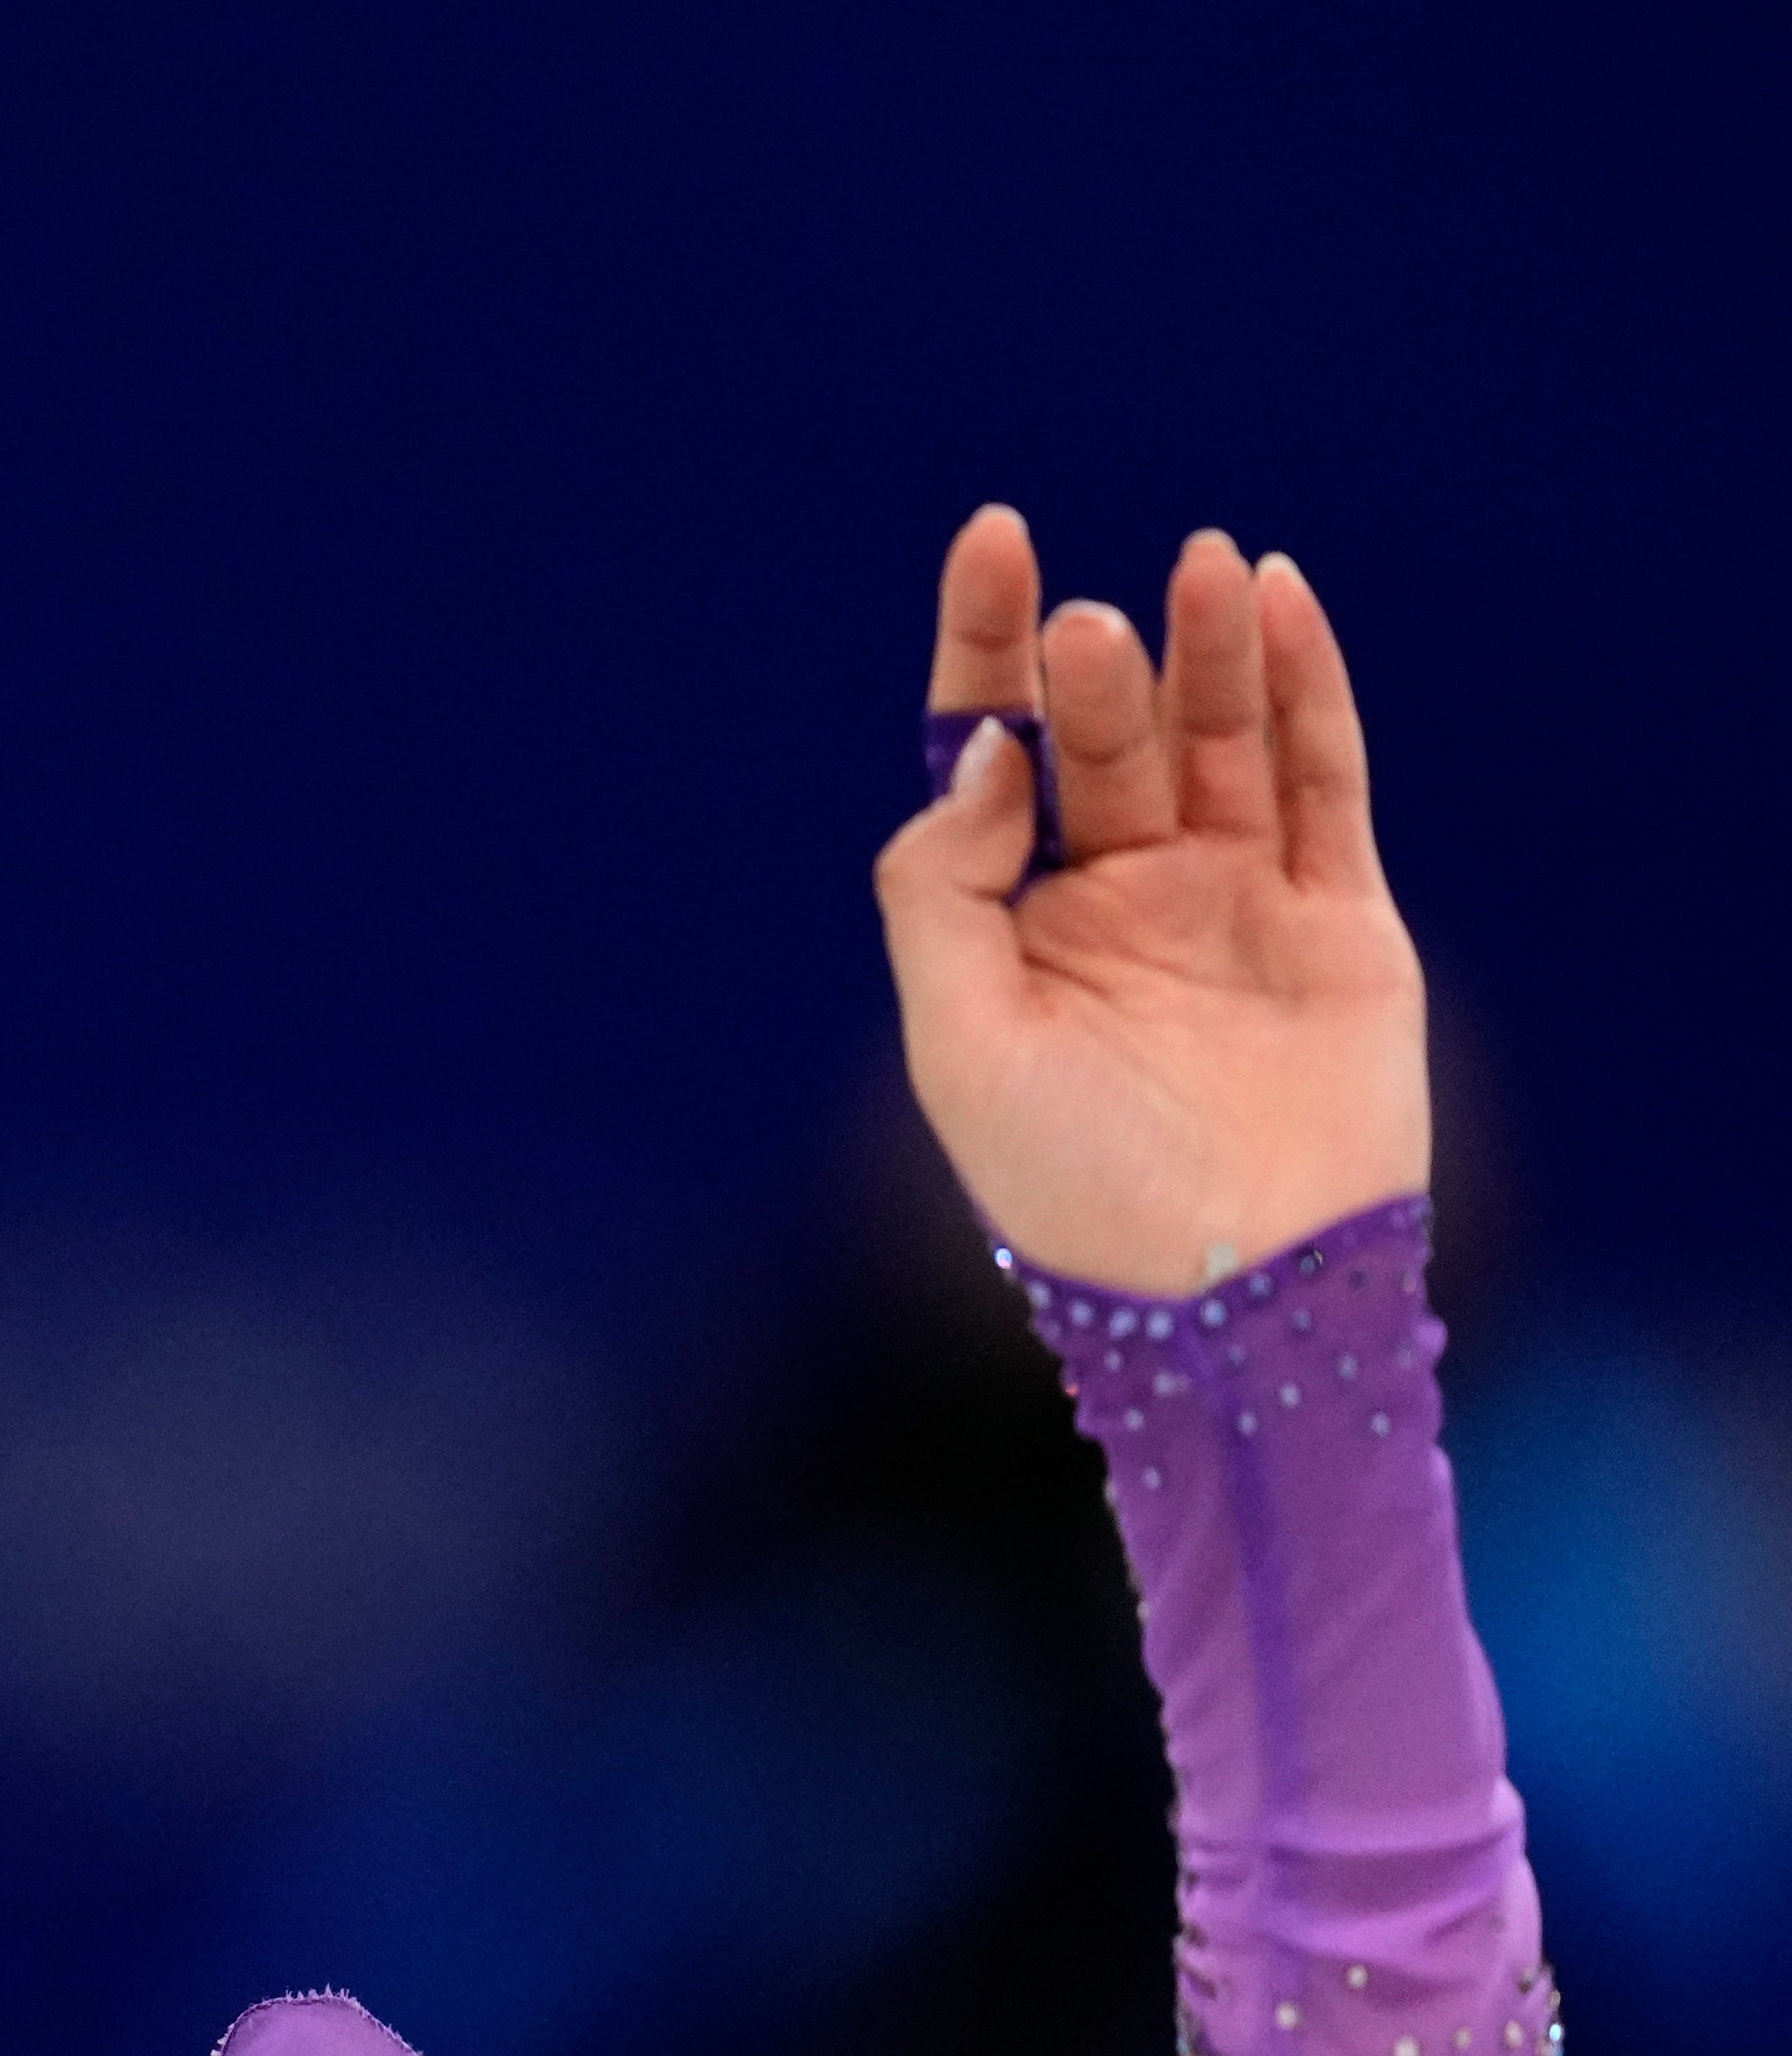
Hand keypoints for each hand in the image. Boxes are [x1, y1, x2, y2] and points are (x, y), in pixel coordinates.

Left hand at [870, 507, 1426, 1294]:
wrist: (1225, 1291)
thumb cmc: (1071, 1186)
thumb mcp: (956, 1042)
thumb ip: (941, 891)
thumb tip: (982, 756)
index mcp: (1016, 920)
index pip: (993, 751)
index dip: (988, 646)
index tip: (996, 542)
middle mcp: (1122, 892)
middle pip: (1105, 737)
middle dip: (1097, 674)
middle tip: (1091, 625)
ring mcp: (1232, 897)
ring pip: (1218, 739)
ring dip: (1209, 651)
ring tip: (1203, 566)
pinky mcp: (1336, 915)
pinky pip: (1322, 780)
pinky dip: (1307, 691)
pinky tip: (1280, 604)